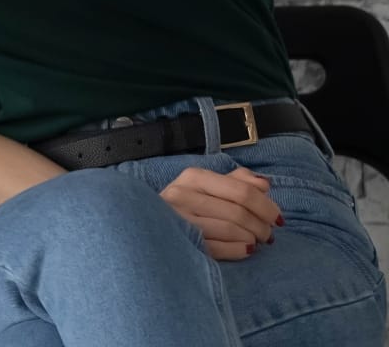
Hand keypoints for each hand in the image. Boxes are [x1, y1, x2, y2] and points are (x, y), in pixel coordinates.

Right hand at [160, 165, 282, 260]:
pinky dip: (239, 251)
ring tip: (255, 242)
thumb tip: (265, 185)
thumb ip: (238, 181)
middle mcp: (182, 195)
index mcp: (194, 177)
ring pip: (231, 230)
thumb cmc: (188, 205)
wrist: (150, 227)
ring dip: (252, 239)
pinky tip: (244, 250)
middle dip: (262, 226)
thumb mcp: (209, 186)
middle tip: (268, 236)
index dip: (267, 206)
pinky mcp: (179, 242)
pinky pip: (219, 249)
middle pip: (239, 212)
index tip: (278, 219)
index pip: (242, 191)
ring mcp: (178, 219)